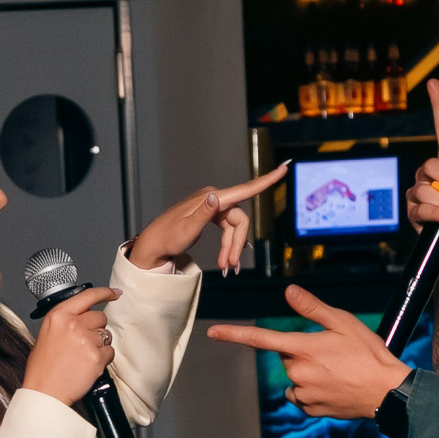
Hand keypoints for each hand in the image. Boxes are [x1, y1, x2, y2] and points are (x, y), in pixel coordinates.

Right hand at [22, 286, 119, 405]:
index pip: (87, 295)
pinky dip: (103, 359)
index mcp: (59, 315)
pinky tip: (88, 365)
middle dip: (96, 328)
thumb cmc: (43, 367)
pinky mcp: (97, 357)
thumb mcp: (47, 334)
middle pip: (101, 317)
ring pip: (106, 335)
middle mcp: (73, 324)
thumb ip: (66, 321)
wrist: (45, 392)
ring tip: (82, 357)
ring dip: (99, 345)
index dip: (105, 293)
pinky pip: (110, 352)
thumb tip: (84, 316)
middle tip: (83, 343)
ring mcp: (86, 340)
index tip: (115, 293)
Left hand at [128, 162, 290, 274]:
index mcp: (211, 198)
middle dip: (237, 245)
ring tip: (226, 269)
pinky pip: (228, 230)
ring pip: (234, 229)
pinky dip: (229, 246)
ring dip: (233, 249)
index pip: (244, 189)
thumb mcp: (187, 228)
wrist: (154, 246)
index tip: (284, 168)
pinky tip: (228, 261)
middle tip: (230, 268)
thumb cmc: (167, 237)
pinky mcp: (210, 216)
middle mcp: (214, 199)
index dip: (266, 181)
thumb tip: (216, 197)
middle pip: (240, 221)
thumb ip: (204, 213)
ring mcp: (212, 207)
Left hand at [204, 285, 410, 419]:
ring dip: (307, 371)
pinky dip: (311, 389)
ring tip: (336, 370)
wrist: (386, 391)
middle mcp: (298, 372)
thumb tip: (288, 292)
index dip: (234, 334)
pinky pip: (301, 395)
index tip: (212, 332)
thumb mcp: (343, 323)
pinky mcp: (310, 409)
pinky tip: (332, 386)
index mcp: (303, 348)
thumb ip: (312, 308)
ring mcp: (303, 393)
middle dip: (300, 351)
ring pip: (293, 376)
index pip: (260, 339)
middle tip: (330, 351)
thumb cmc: (368, 353)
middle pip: (285, 356)